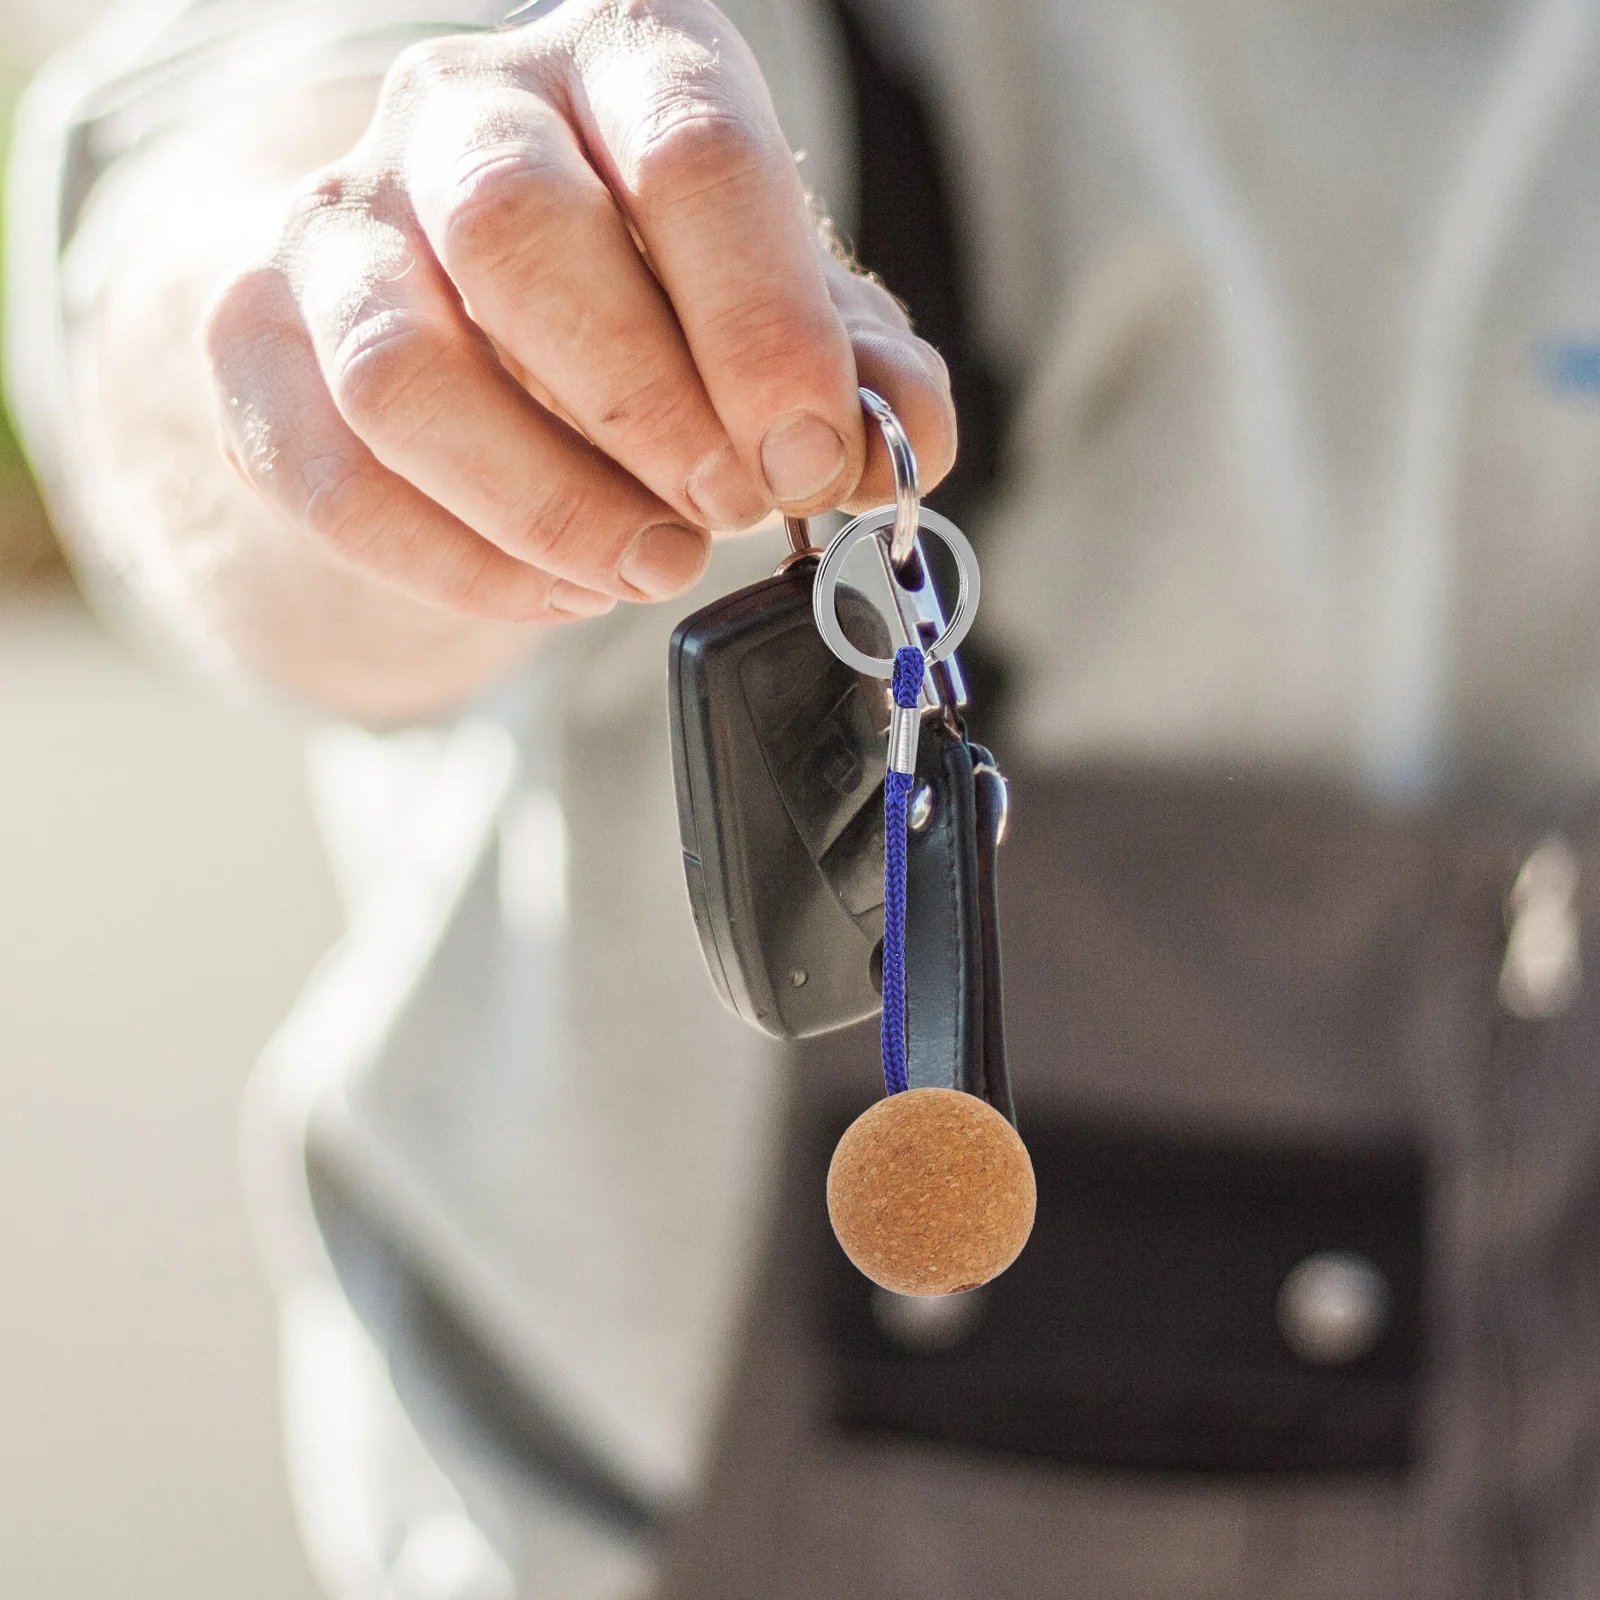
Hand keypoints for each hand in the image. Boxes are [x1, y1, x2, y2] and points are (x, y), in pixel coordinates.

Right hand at [203, 0, 956, 627]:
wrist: (484, 322)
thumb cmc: (659, 308)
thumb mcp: (778, 318)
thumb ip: (855, 369)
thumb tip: (909, 435)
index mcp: (624, 61)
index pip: (690, 150)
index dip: (760, 326)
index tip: (805, 457)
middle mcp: (466, 109)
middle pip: (521, 234)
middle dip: (645, 410)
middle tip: (725, 511)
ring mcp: (341, 221)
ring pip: (403, 371)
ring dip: (548, 507)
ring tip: (650, 567)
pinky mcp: (258, 341)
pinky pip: (332, 476)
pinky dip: (463, 567)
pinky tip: (560, 591)